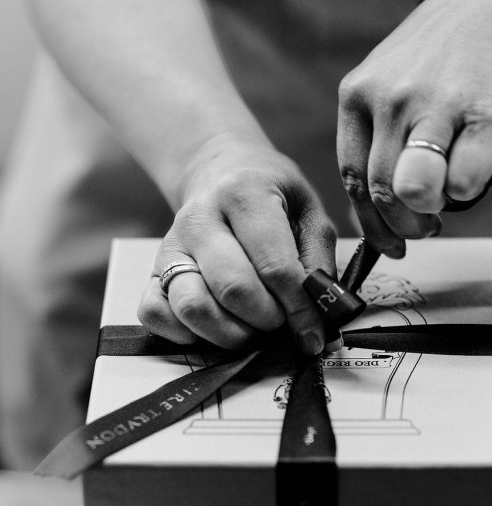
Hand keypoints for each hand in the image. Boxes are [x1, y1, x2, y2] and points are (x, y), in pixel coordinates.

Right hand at [138, 134, 335, 353]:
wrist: (219, 171)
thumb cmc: (271, 196)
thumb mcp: (309, 212)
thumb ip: (319, 263)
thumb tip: (324, 318)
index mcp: (243, 194)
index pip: (275, 267)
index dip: (299, 310)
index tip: (313, 334)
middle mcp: (200, 218)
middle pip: (233, 290)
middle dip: (267, 320)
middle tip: (280, 320)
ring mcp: (171, 246)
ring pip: (192, 307)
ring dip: (229, 333)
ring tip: (250, 327)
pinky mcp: (153, 270)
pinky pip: (154, 314)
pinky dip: (183, 334)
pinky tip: (212, 325)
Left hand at [337, 0, 491, 244]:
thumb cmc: (439, 61)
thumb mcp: (386, 84)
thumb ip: (373, 139)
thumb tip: (374, 215)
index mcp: (357, 96)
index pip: (352, 179)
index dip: (371, 224)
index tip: (390, 242)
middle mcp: (390, 99)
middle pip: (380, 192)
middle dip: (402, 226)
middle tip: (422, 227)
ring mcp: (435, 105)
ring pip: (413, 191)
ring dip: (427, 214)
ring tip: (441, 205)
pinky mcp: (483, 114)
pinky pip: (462, 182)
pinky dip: (464, 195)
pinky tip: (469, 178)